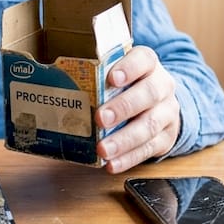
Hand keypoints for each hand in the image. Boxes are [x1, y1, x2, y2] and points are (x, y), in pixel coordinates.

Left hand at [94, 45, 180, 173]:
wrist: (161, 105)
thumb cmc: (130, 86)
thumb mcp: (120, 73)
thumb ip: (98, 74)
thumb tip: (57, 78)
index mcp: (148, 65)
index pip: (143, 59)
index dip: (129, 68)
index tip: (112, 78)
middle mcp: (162, 86)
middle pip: (148, 93)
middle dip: (123, 107)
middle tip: (100, 118)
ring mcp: (166, 113)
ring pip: (150, 125)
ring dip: (124, 140)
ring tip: (103, 149)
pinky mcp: (166, 137)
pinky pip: (149, 149)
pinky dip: (129, 158)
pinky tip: (112, 164)